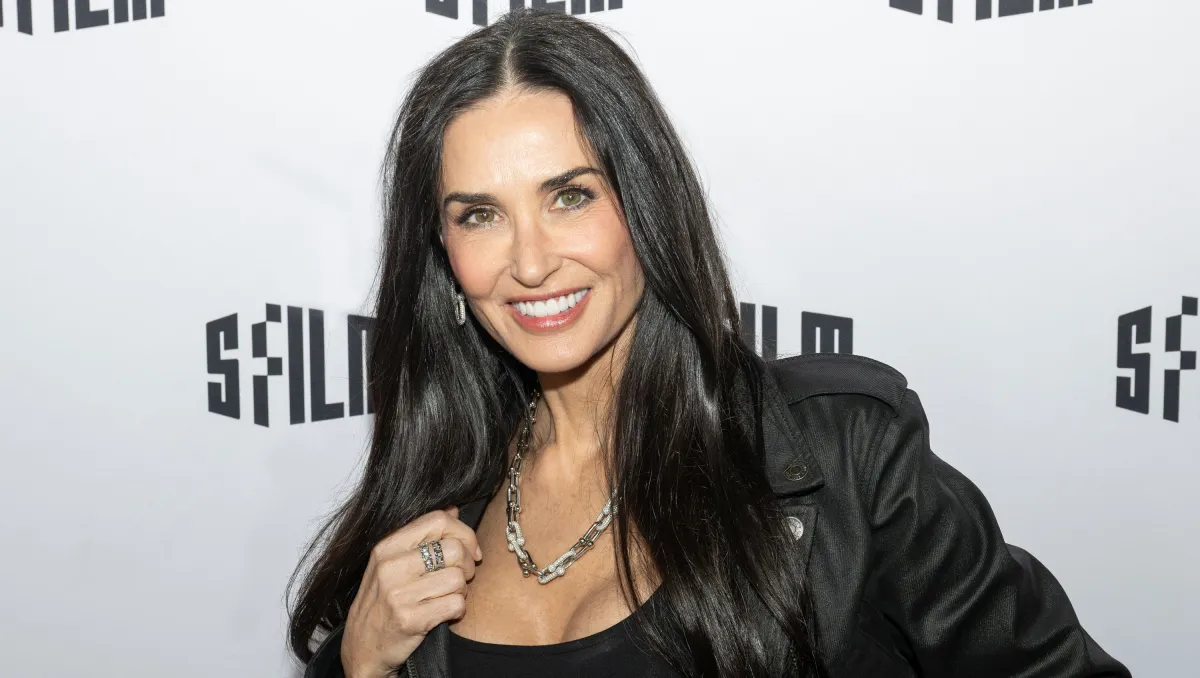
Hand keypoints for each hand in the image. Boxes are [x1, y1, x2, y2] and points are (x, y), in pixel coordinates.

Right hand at [340, 506, 482, 677]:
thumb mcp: (392, 562)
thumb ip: (421, 535)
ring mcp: (398, 594)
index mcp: (386, 546)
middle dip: (467, 565)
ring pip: (458, 578)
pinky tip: (443, 613)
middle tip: (461, 577)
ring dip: (461, 591)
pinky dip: (457, 610)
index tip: (470, 550)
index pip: (438, 520)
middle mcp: (390, 567)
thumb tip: (453, 510)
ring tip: (446, 596)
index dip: (464, 533)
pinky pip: (456, 604)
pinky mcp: (410, 620)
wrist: (362, 648)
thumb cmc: (381, 602)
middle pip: (454, 549)